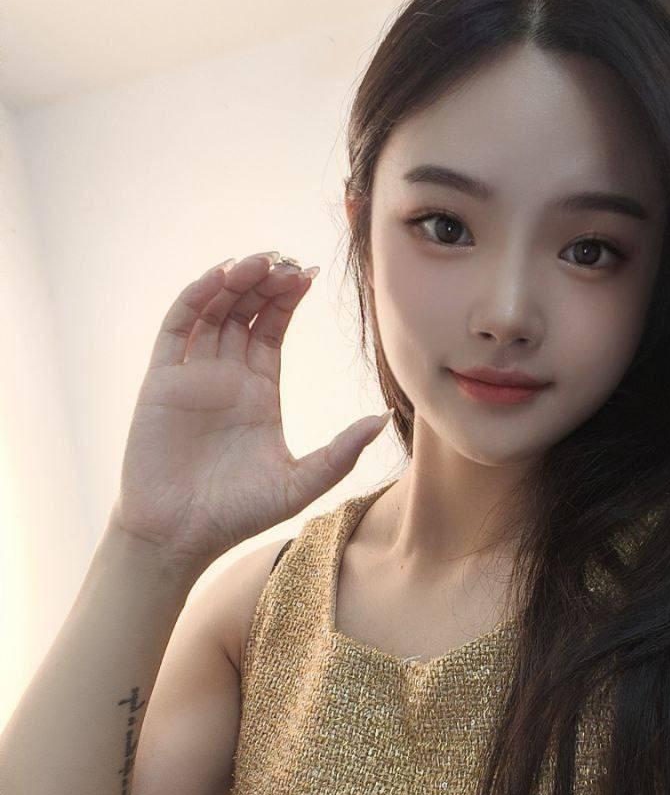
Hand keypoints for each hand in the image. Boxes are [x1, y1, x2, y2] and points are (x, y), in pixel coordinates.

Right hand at [110, 251, 390, 569]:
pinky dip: (197, 298)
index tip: (307, 272)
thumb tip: (380, 420)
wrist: (182, 535)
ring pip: (214, 310)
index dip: (288, 298)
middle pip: (246, 311)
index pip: (273, 329)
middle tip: (285, 259)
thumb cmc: (238, 513)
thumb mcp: (301, 482)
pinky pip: (179, 328)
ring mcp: (193, 375)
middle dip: (265, 281)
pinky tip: (221, 278)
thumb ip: (340, 453)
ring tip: (259, 261)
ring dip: (234, 281)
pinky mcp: (163, 380)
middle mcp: (227, 376)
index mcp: (260, 391)